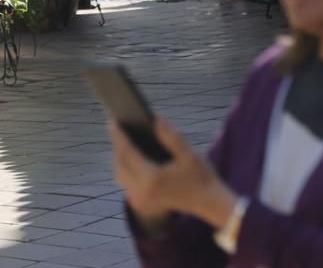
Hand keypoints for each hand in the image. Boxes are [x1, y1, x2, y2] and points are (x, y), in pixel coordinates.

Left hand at [107, 117, 238, 230]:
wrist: (210, 204)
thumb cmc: (201, 178)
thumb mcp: (190, 155)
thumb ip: (171, 137)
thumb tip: (156, 119)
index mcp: (152, 179)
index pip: (128, 153)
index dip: (119, 136)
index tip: (112, 121)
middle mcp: (141, 191)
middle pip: (120, 164)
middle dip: (118, 145)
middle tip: (117, 126)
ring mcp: (140, 199)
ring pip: (120, 174)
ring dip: (120, 157)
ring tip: (122, 138)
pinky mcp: (142, 203)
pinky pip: (126, 182)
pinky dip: (126, 168)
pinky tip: (130, 154)